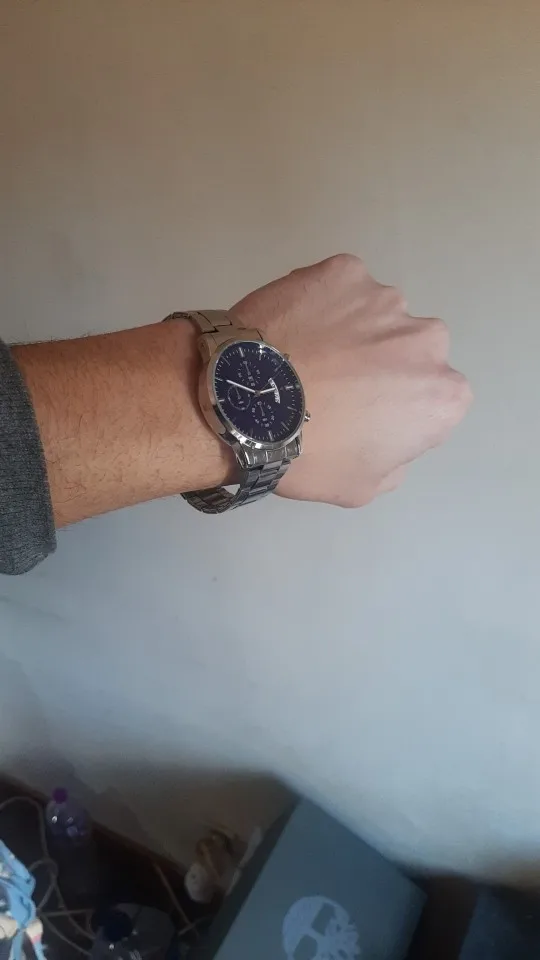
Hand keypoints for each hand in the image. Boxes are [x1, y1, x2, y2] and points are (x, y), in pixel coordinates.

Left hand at [232, 254, 471, 506]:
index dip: (396, 413)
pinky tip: (292, 327)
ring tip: (306, 356)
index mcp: (444, 396)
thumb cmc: (308, 455)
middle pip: (411, 352)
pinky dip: (322, 302)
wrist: (245, 403)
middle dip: (382, 365)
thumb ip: (393, 461)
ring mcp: (385, 298)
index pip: (432, 402)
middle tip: (334, 386)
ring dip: (353, 332)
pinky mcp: (344, 270)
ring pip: (376, 316)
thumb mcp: (361, 488)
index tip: (362, 420)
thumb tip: (389, 439)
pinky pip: (339, 287)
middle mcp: (428, 339)